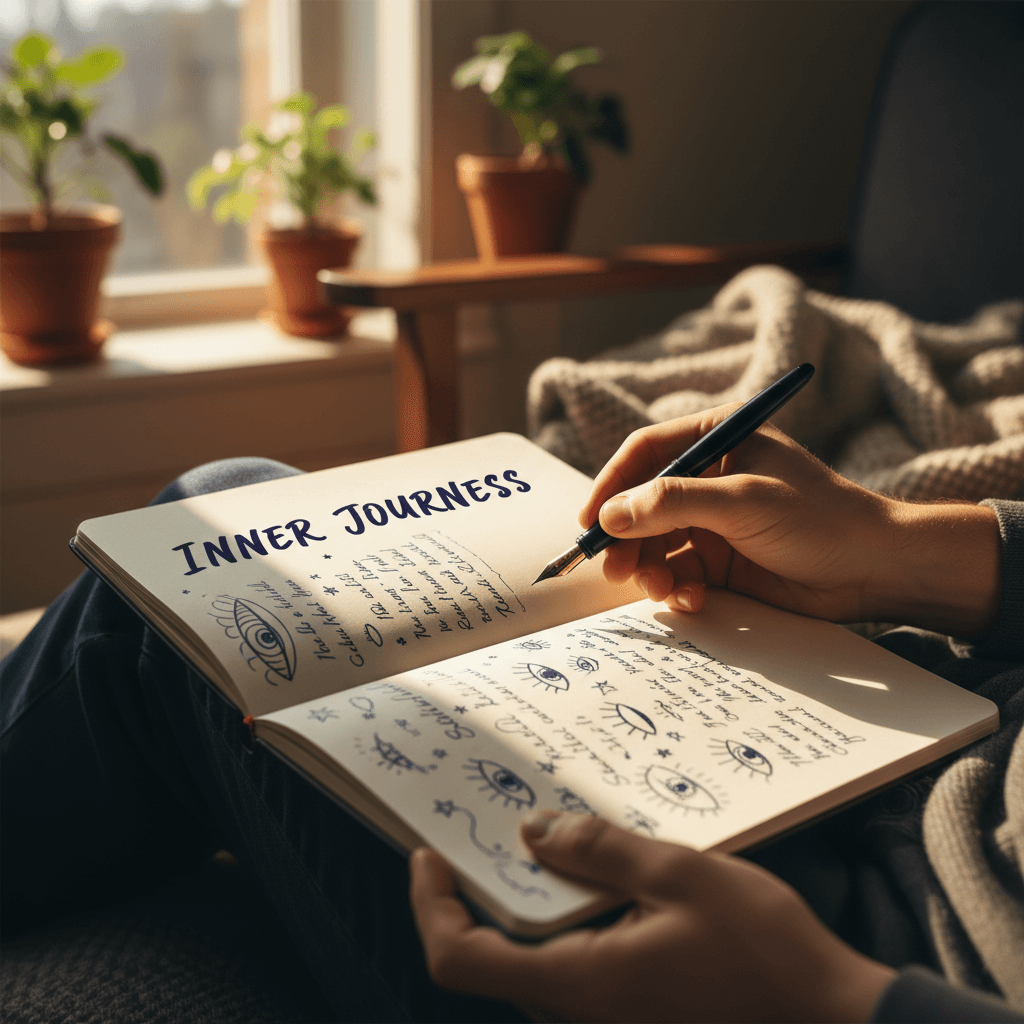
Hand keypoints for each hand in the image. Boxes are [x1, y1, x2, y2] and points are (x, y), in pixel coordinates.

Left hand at [410, 811, 894, 1022]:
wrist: (831, 1018)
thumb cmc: (763, 951)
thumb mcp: (680, 875)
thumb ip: (600, 850)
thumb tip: (533, 832)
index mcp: (580, 982)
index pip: (462, 960)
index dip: (432, 907)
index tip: (429, 856)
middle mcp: (581, 1011)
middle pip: (492, 958)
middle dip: (479, 893)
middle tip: (490, 829)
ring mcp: (607, 1016)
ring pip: (534, 960)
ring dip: (527, 903)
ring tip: (545, 841)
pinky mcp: (631, 1010)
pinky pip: (573, 965)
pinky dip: (565, 920)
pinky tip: (598, 878)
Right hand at [579, 408, 998, 635]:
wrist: (874, 570)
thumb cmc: (818, 518)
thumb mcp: (741, 501)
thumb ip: (672, 503)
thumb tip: (608, 516)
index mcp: (716, 438)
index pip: (645, 453)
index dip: (611, 485)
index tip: (589, 522)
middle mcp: (709, 476)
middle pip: (642, 503)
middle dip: (626, 538)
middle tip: (613, 569)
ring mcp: (713, 520)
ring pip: (654, 543)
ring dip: (649, 568)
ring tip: (659, 589)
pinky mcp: (721, 561)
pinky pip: (678, 572)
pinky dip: (676, 588)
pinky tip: (690, 599)